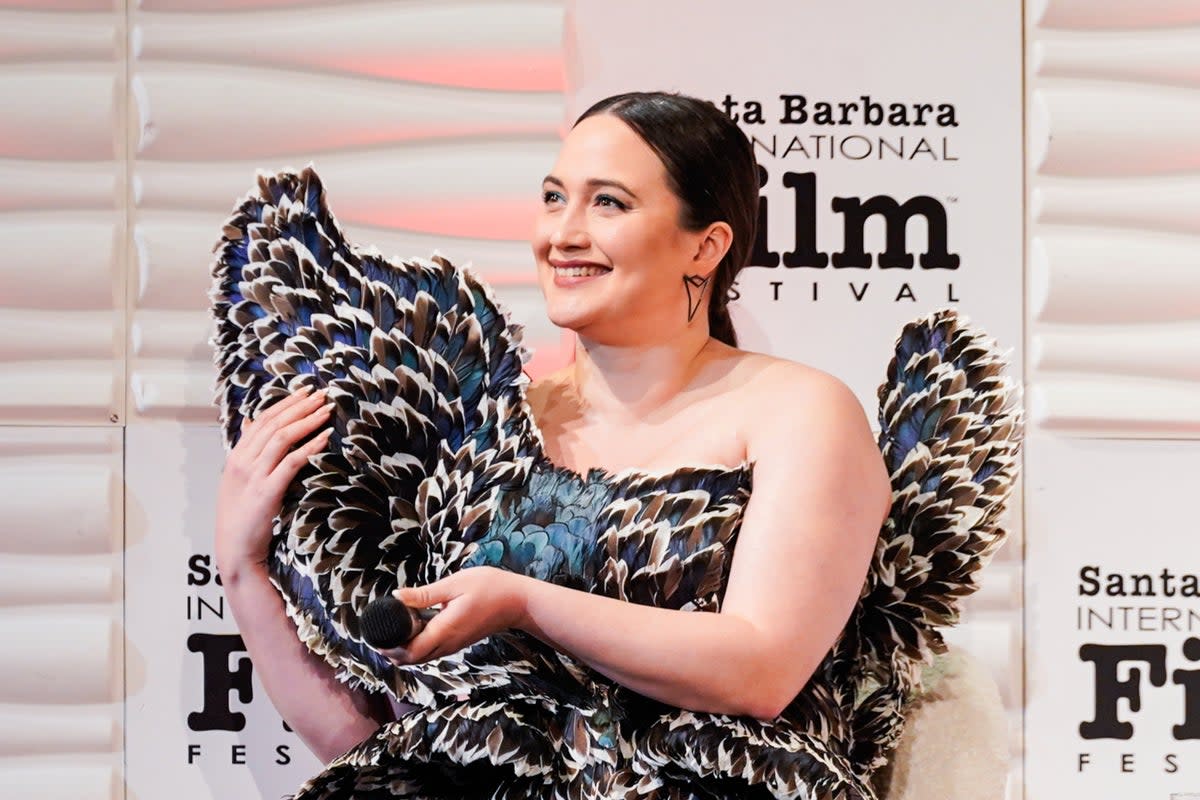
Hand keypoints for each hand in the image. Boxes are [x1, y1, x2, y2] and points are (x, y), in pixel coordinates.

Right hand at [215, 387, 332, 576]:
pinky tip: (325, 437)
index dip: (285, 403)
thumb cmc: (240, 516)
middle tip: (321, 393)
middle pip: (274, 424)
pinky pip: (292, 462)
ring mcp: (254, 476)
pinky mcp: (267, 491)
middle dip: (300, 406)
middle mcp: (243, 461)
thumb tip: (249, 422)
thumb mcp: (237, 480)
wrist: (235, 549)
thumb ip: (246, 451)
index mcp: (235, 456)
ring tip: (327, 409)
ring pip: (283, 438)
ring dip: (308, 420)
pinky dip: (310, 446)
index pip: (262, 420)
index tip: (305, 391)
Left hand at [381, 567, 528, 664]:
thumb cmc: (490, 587)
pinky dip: (418, 646)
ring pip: (423, 657)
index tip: (377, 636)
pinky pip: (433, 651)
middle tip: (381, 634)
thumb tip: (396, 597)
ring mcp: (455, 645)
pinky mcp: (459, 642)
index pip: (410, 652)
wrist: (518, 602)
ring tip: (394, 631)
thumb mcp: (455, 584)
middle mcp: (448, 643)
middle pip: (414, 660)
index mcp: (445, 630)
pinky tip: (415, 628)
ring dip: (405, 650)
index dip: (390, 649)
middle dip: (393, 652)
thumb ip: (425, 594)